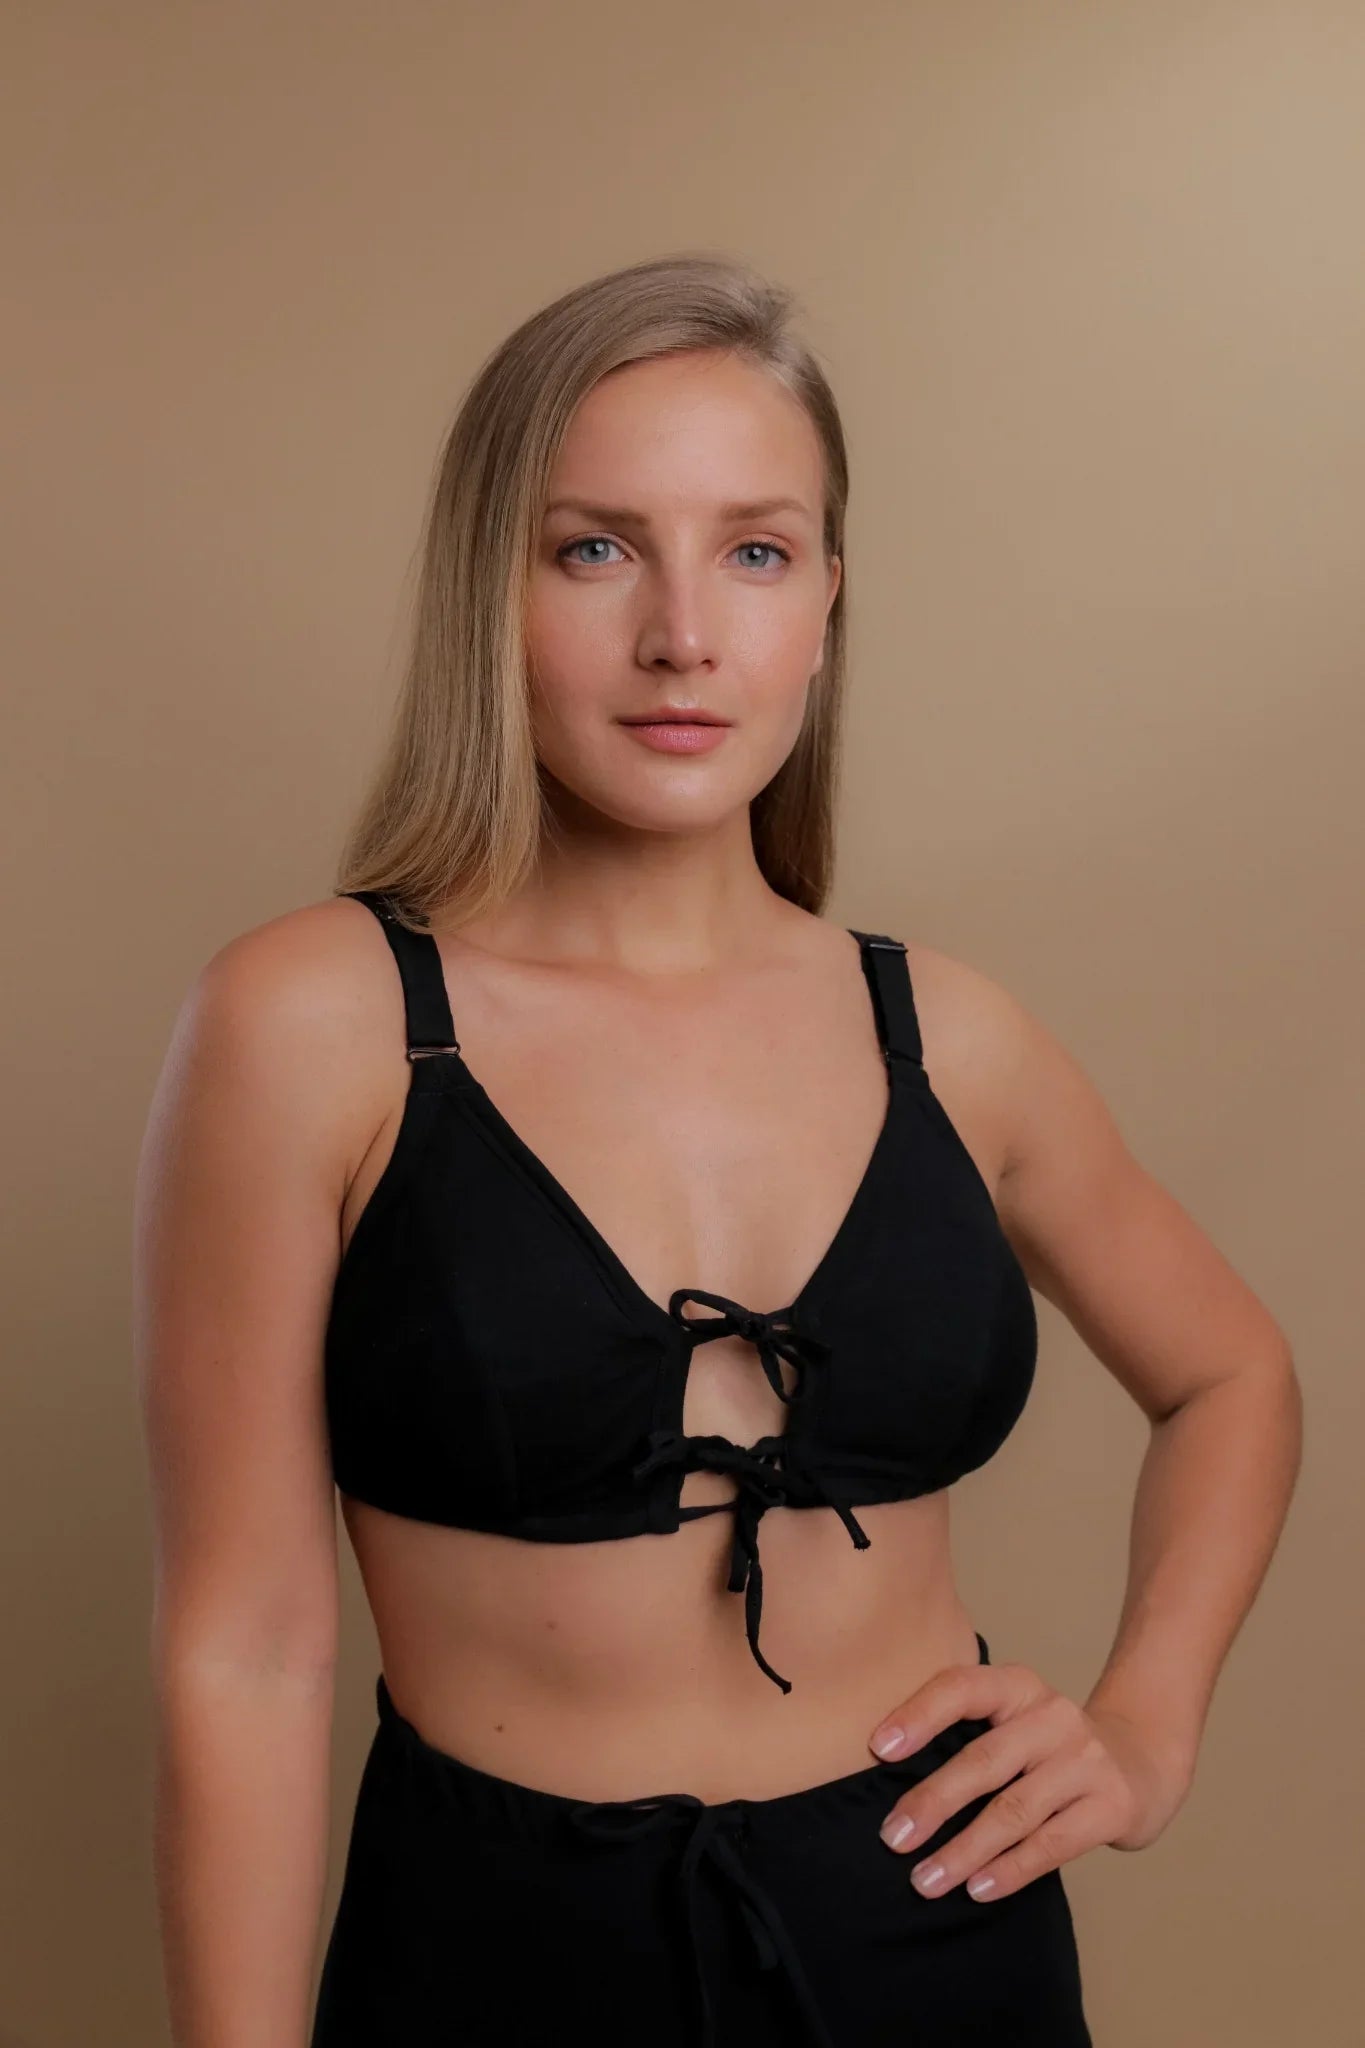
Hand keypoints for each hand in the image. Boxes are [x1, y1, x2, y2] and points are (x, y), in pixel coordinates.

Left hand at [867, 1656, 1194, 1902]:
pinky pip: (1051, 1843)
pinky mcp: (1112, 1805)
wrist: (1142, 1762)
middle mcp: (1053, 1716)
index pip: (962, 1688)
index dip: (919, 1714)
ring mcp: (1086, 1760)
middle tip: (893, 1838)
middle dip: (934, 1802)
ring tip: (926, 1880)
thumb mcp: (1014, 1723)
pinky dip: (1010, 1869)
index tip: (878, 1748)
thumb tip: (893, 1791)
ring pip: (1014, 1810)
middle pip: (984, 1760)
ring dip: (964, 1850)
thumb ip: (967, 1739)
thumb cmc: (1051, 1749)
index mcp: (1018, 1686)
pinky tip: (978, 1889)